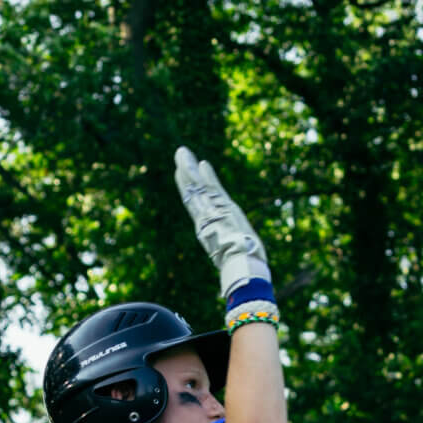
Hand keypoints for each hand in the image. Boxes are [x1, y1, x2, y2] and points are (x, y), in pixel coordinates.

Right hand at [173, 147, 268, 297]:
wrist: (242, 269)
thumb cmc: (240, 270)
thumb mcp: (234, 257)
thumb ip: (232, 253)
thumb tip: (237, 268)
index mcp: (209, 229)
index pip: (196, 204)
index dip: (189, 188)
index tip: (183, 174)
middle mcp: (207, 219)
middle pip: (194, 191)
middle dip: (186, 173)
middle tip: (180, 155)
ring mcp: (213, 213)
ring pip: (198, 187)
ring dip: (189, 168)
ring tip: (182, 152)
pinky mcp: (221, 210)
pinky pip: (210, 189)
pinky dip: (206, 176)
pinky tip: (201, 163)